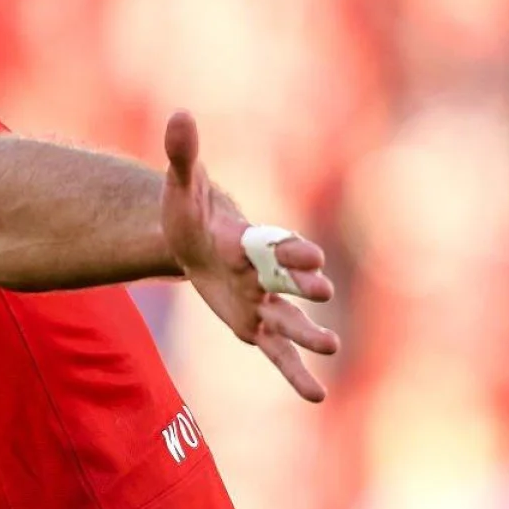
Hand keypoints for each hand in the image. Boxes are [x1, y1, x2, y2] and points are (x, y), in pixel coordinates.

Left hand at [159, 111, 340, 401]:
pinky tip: (317, 395)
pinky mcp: (254, 327)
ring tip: (330, 347)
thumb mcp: (182, 188)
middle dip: (304, 289)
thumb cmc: (192, 214)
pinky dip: (295, 374)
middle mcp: (267, 274)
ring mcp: (264, 303)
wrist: (193, 241)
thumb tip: (178, 113)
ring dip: (309, 334)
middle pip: (291, 284)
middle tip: (321, 294)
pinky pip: (277, 354)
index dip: (293, 252)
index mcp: (255, 241)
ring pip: (290, 323)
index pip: (279, 246)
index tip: (310, 258)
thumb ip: (184, 156)